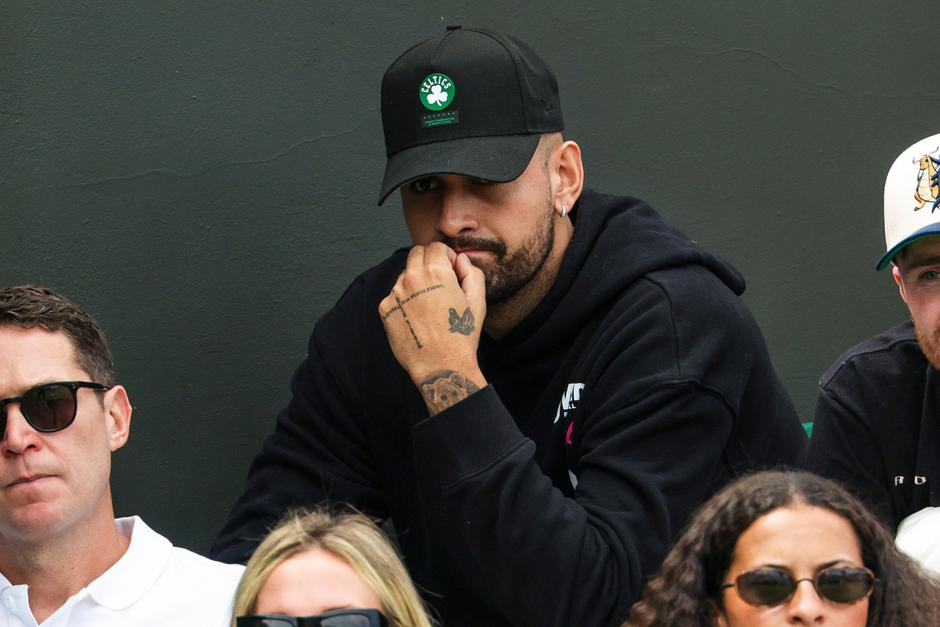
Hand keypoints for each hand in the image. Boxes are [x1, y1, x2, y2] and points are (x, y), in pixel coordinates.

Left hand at [379, 242, 487, 414]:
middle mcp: (412, 278)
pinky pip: (394, 294)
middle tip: (438, 281)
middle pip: (416, 253)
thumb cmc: (462, 335)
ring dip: (415, 281)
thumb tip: (460, 260)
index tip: (450, 269)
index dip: (445, 255)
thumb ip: (472, 273)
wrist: (441, 365)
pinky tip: (417, 317)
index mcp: (436, 272)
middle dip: (428, 261)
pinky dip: (405, 299)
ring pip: (404, 274)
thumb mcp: (477, 301)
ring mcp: (396, 293)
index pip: (435, 246)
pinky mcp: (385, 309)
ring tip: (429, 305)